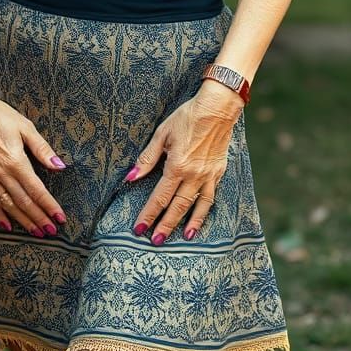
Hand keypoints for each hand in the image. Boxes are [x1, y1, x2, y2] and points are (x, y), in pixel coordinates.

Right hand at [0, 92, 68, 236]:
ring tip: (36, 232)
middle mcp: (1, 173)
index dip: (49, 206)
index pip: (36, 190)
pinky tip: (7, 224)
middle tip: (52, 231)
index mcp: (15, 161)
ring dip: (23, 220)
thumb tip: (59, 166)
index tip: (60, 218)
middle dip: (39, 218)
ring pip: (8, 205)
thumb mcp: (25, 127)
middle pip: (24, 202)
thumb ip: (42, 149)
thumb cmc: (0, 115)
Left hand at [124, 81, 240, 243]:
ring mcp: (208, 176)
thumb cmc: (186, 118)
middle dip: (164, 225)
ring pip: (195, 206)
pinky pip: (210, 198)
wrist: (216, 109)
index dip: (148, 214)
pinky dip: (204, 212)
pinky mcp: (218, 173)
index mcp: (177, 166)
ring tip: (181, 239)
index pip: (159, 197)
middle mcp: (193, 175)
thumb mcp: (162, 134)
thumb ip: (147, 158)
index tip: (139, 228)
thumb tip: (131, 177)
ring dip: (187, 224)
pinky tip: (199, 220)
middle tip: (154, 241)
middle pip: (176, 207)